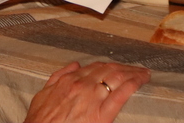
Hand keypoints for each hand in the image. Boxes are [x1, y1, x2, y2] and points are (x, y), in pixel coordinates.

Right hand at [25, 61, 148, 122]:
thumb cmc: (40, 120)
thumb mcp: (43, 94)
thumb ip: (58, 77)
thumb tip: (74, 66)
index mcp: (70, 80)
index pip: (96, 67)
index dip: (110, 65)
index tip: (118, 66)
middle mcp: (83, 85)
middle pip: (109, 69)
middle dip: (125, 67)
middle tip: (136, 69)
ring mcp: (93, 98)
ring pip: (117, 77)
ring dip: (133, 73)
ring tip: (142, 74)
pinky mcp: (102, 114)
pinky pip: (121, 94)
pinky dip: (134, 84)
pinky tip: (141, 80)